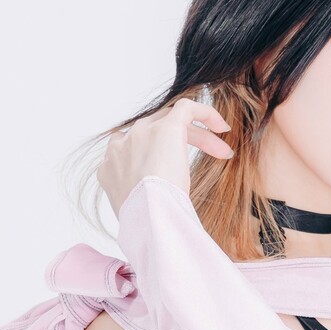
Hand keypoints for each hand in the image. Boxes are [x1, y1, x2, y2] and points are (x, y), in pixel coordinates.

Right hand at [96, 96, 234, 217]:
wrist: (147, 216)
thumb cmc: (144, 221)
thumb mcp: (135, 209)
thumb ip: (140, 199)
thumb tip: (157, 209)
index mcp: (109, 167)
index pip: (133, 150)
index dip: (157, 158)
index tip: (175, 174)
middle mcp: (121, 145)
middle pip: (153, 133)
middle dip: (181, 146)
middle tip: (209, 160)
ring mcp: (142, 133)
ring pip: (171, 122)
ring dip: (197, 136)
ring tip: (221, 152)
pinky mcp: (166, 127)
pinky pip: (186, 108)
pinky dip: (204, 113)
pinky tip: (221, 126)